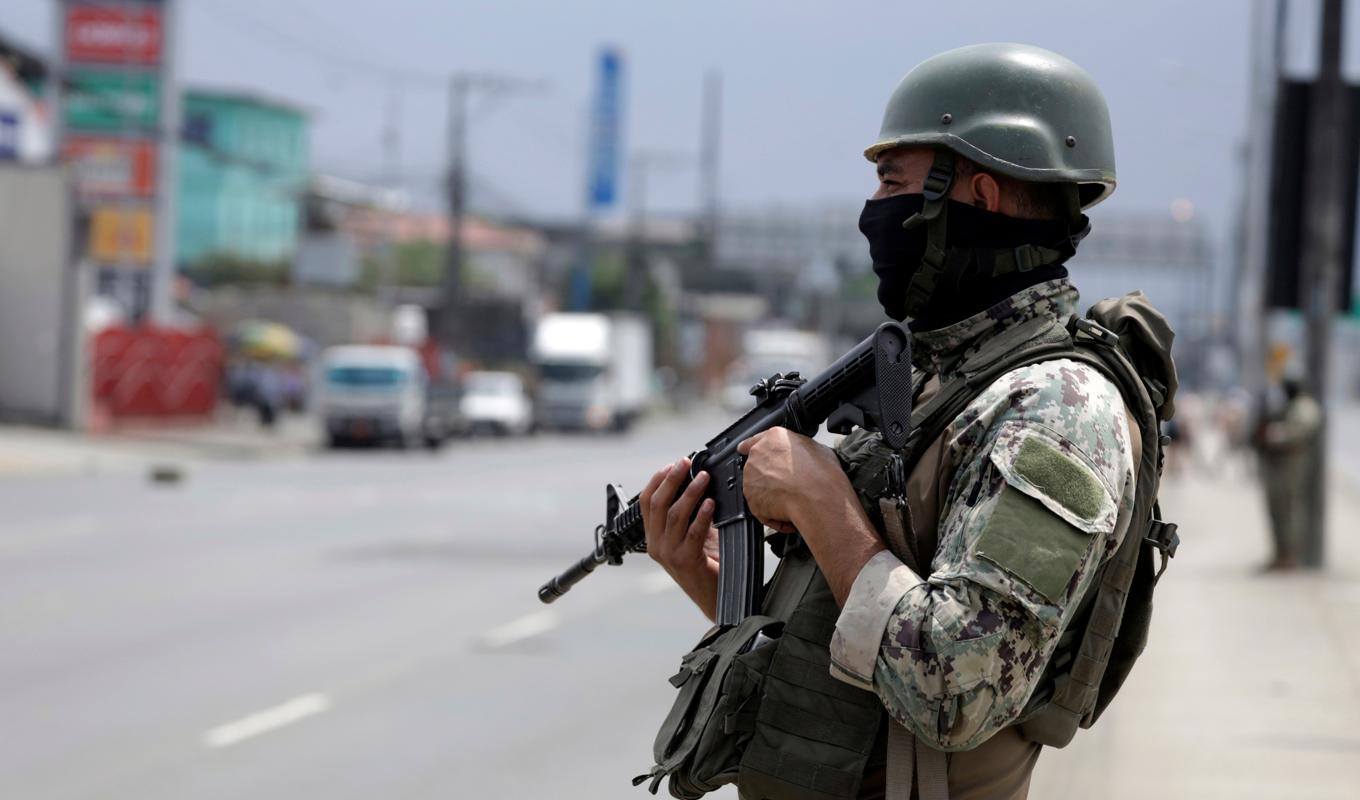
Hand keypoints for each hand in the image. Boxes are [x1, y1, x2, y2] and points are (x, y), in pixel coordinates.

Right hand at [640, 457, 718, 620]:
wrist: (716, 597)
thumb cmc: (706, 565)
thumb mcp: (693, 534)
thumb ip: (691, 513)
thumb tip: (698, 481)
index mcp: (653, 537)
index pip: (646, 502)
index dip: (657, 480)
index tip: (671, 464)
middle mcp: (656, 545)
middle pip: (658, 504)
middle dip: (672, 479)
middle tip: (685, 463)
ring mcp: (669, 554)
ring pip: (674, 515)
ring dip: (690, 492)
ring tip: (703, 477)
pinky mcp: (686, 561)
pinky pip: (693, 533)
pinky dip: (702, 515)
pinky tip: (710, 503)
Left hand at [736, 428, 847, 533]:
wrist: (817, 497)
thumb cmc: (821, 474)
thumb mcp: (816, 449)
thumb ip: (799, 450)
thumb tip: (803, 457)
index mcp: (773, 438)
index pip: (752, 441)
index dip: (751, 449)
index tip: (747, 453)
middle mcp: (758, 455)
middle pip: (756, 467)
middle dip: (768, 477)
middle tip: (788, 485)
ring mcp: (751, 477)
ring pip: (758, 488)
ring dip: (770, 496)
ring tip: (793, 500)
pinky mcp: (751, 499)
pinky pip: (761, 509)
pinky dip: (773, 515)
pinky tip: (790, 513)